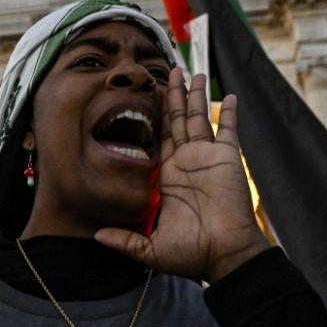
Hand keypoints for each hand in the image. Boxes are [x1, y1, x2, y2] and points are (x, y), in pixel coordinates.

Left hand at [96, 68, 267, 282]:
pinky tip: (229, 96)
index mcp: (168, 177)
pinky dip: (229, 112)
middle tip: (168, 70)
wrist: (225, 255)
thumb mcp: (150, 248)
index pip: (156, 138)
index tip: (143, 96)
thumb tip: (96, 235)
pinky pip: (228, 129)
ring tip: (191, 72)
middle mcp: (186, 162)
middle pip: (176, 120)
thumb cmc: (192, 254)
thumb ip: (125, 241)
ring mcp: (208, 158)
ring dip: (195, 95)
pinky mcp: (227, 158)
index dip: (152, 118)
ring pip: (198, 117)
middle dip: (172, 95)